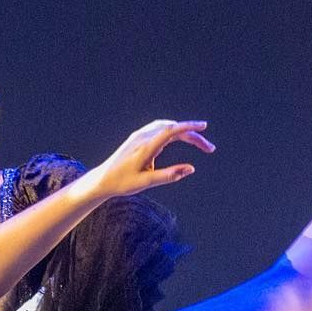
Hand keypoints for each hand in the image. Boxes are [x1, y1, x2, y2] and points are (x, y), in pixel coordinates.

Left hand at [89, 119, 213, 197]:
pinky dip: (174, 130)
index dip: (189, 127)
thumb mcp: (146, 183)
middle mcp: (143, 137)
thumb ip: (169, 175)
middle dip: (194, 136)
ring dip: (184, 132)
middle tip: (209, 148)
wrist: (102, 180)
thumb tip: (191, 169)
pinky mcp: (137, 137)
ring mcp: (139, 136)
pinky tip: (180, 136)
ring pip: (168, 127)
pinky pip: (160, 128)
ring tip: (199, 142)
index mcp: (146, 147)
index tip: (204, 127)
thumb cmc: (122, 183)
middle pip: (174, 129)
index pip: (171, 131)